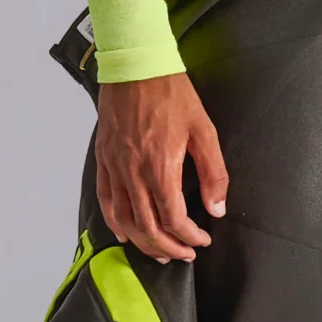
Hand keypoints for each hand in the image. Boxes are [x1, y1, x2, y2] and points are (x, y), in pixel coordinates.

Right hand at [94, 71, 228, 262]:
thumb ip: (213, 173)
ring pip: (125, 220)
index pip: (174, 219)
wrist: (136, 66)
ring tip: (159, 251)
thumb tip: (217, 207)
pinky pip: (105, 200)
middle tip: (184, 254)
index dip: (190, 237)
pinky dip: (115, 223)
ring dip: (143, 242)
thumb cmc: (171, 93)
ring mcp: (115, 168)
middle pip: (149, 227)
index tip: (202, 240)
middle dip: (168, 247)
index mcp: (161, 168)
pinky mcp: (104, 159)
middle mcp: (134, 173)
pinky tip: (125, 233)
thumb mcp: (203, 130)